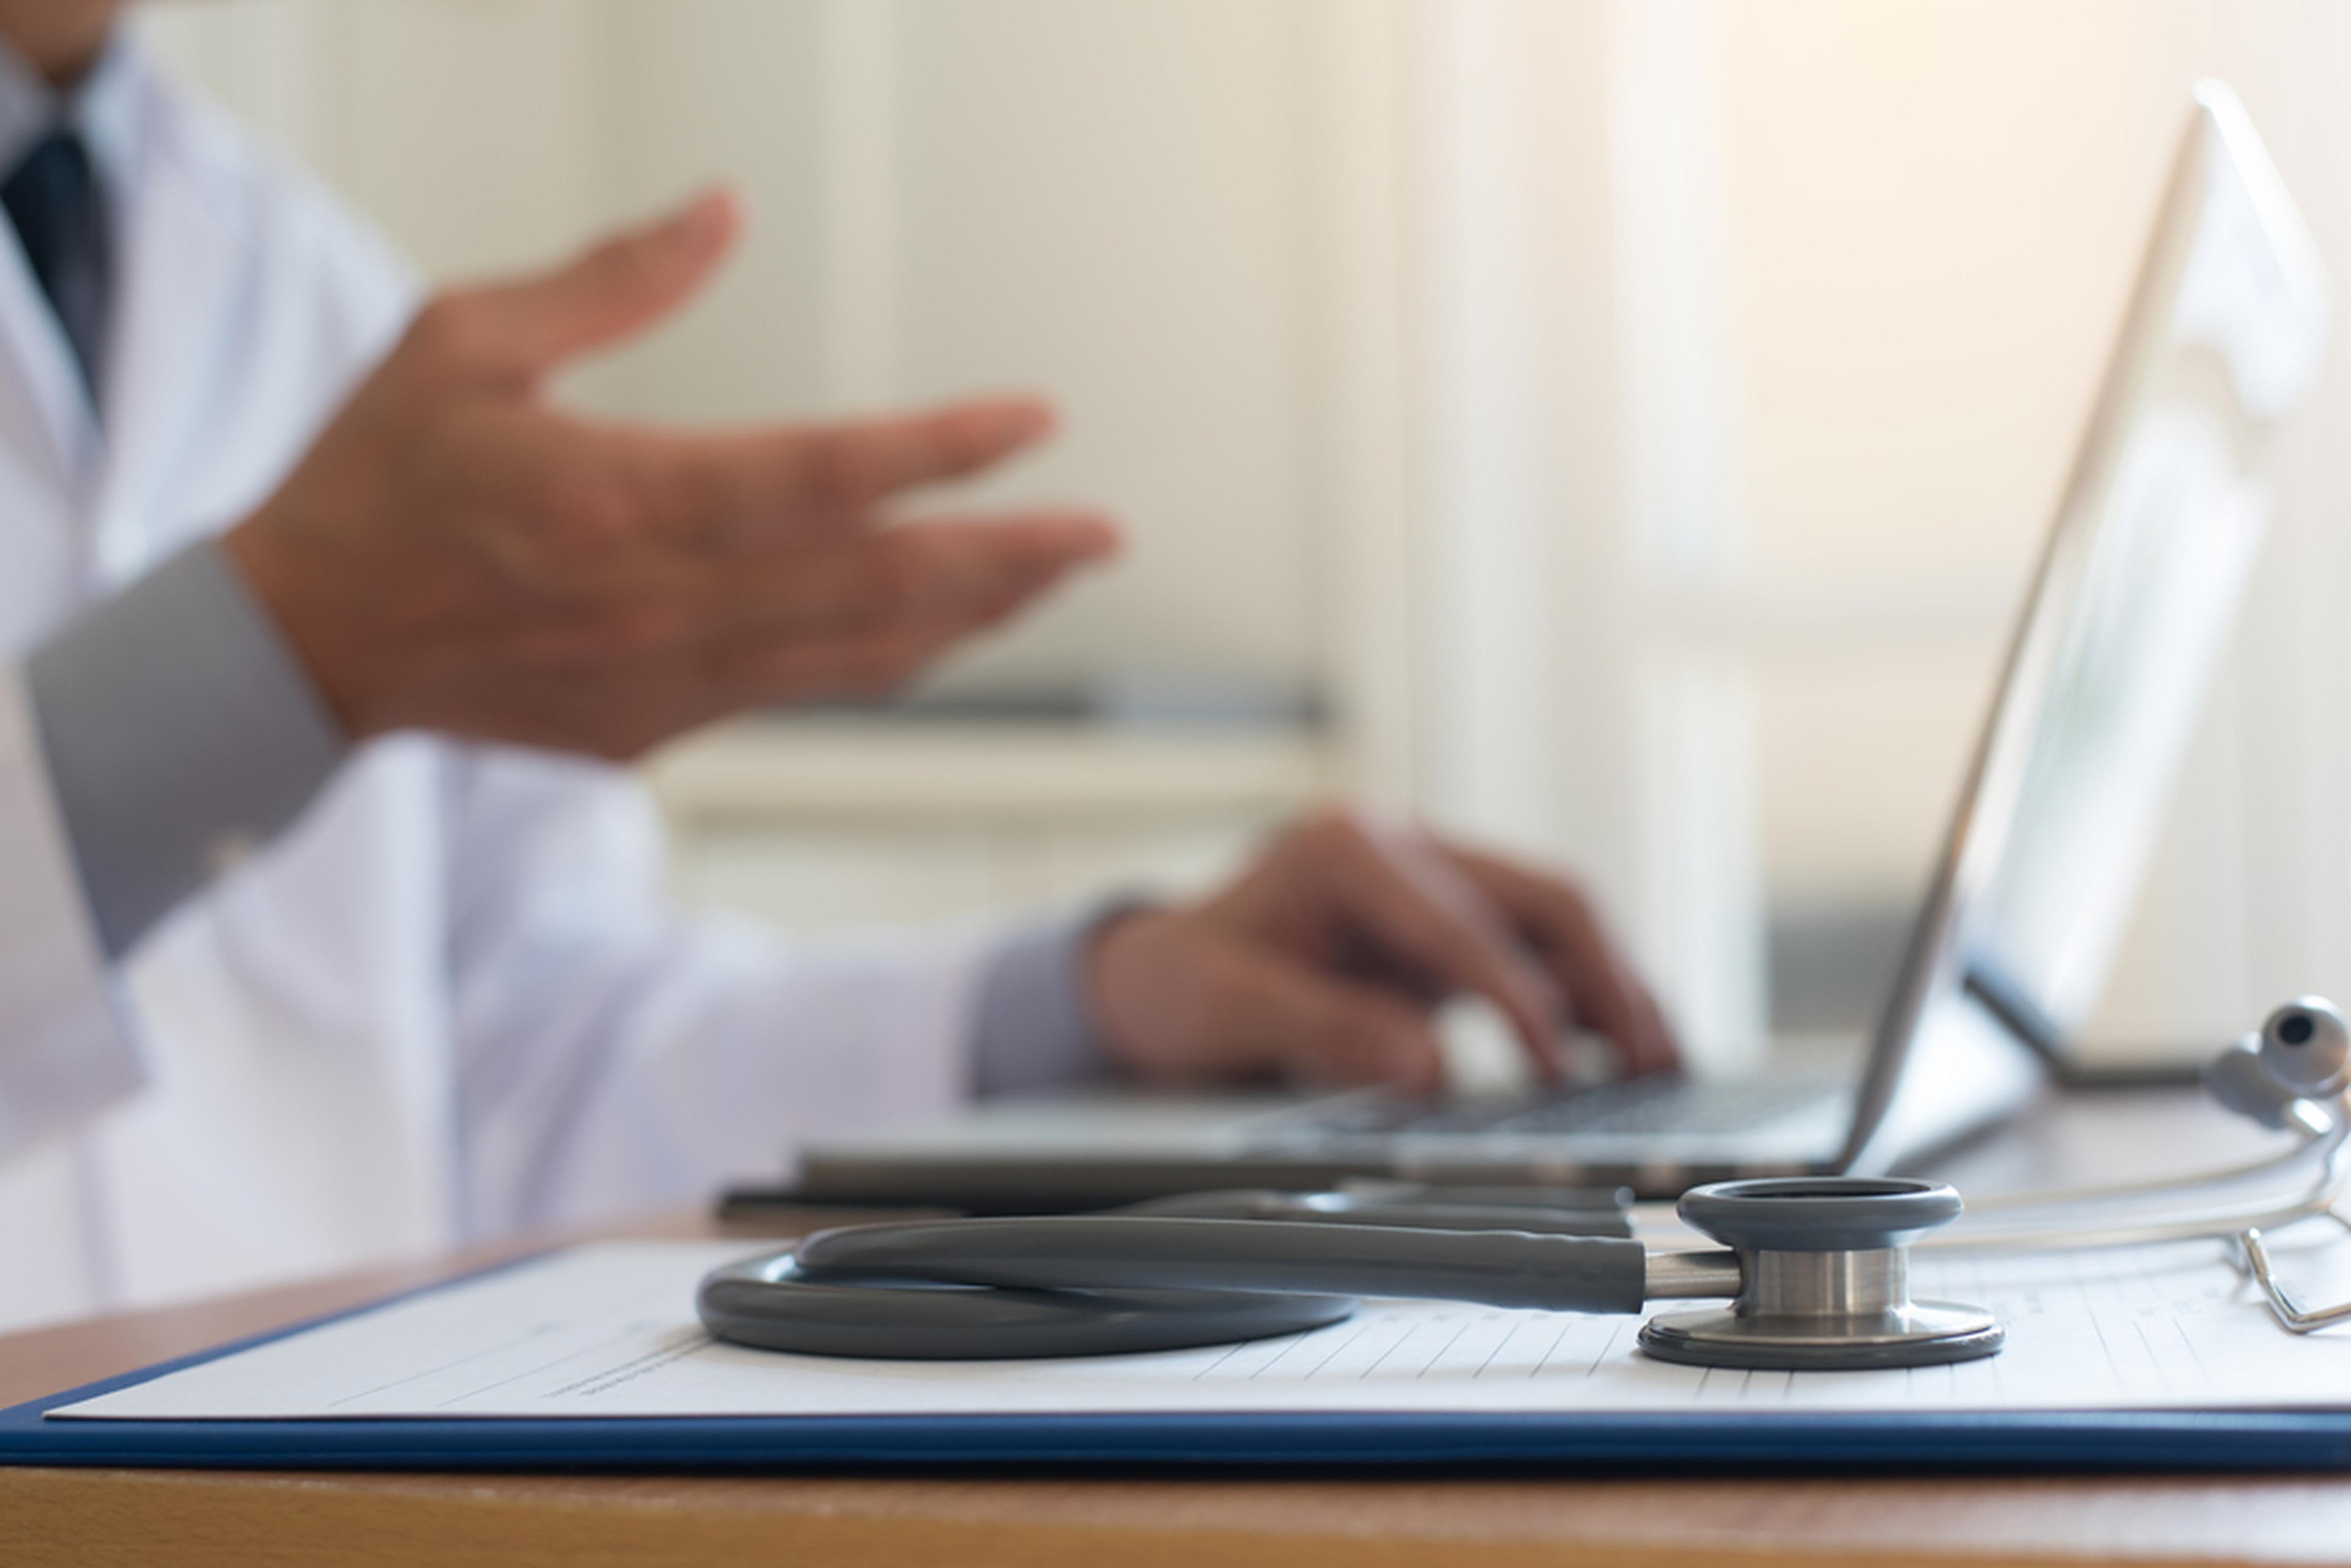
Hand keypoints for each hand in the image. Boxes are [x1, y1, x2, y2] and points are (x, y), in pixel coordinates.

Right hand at [226, 190, 1117, 758]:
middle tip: (1105, 535)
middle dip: (1009, 559)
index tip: (1035, 422)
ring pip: (857, 656)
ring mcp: (662, 680)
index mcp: (620, 497)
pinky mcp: (652, 729)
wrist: (297, 645)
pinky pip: (801, 695)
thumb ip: (609, 281)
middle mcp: (660, 603)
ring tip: (1051, 578)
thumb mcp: (465, 341)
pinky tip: (940, 632)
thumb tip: (723, 207)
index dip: (943, 452)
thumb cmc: (373, 481)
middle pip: (877, 585)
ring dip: (968, 618)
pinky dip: (884, 661)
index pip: (825, 474)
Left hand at [1088, 809, 1677, 1092]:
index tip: (1560, 1068)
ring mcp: (1431, 880)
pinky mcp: (1445, 923)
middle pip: (1537, 896)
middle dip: (1602, 976)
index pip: (1460, 922)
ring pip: (1553, 917)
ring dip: (1612, 984)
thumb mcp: (1226, 1009)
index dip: (1517, 997)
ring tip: (1663, 1061)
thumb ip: (1325, 1030)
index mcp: (1346, 849)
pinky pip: (1535, 950)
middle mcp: (1402, 848)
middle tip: (1651, 1061)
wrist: (1151, 976)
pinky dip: (1583, 996)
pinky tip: (1623, 1049)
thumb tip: (1431, 1069)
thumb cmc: (1177, 985)